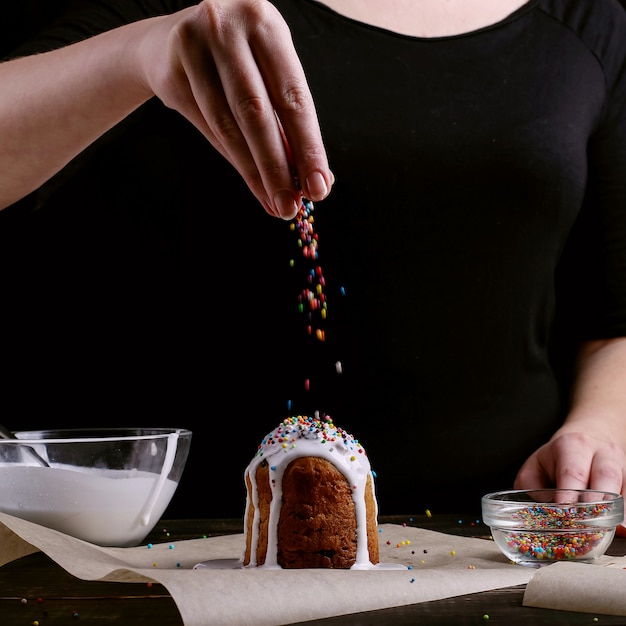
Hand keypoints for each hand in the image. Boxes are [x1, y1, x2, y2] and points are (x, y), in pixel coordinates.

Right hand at [136, 0, 332, 218]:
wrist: (168, 42)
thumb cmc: (235, 62)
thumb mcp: (266, 73)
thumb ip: (288, 118)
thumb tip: (316, 178)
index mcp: (265, 23)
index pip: (293, 95)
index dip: (308, 146)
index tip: (319, 186)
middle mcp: (227, 28)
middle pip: (257, 113)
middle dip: (278, 167)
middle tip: (291, 206)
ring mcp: (193, 47)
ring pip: (228, 126)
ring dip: (254, 172)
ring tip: (274, 203)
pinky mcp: (169, 72)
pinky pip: (206, 128)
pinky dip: (233, 161)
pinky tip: (252, 183)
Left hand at [514, 431, 625, 536]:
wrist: (585, 441)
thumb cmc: (556, 460)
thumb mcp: (535, 466)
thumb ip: (533, 487)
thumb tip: (545, 513)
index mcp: (572, 446)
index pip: (573, 471)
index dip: (571, 493)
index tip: (566, 513)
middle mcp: (601, 452)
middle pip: (605, 477)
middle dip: (598, 503)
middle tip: (590, 528)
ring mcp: (620, 464)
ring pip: (625, 486)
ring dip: (619, 511)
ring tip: (612, 532)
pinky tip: (622, 529)